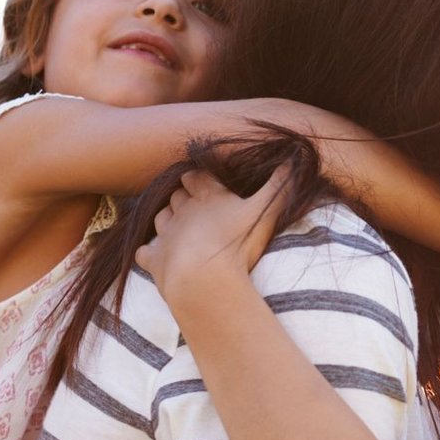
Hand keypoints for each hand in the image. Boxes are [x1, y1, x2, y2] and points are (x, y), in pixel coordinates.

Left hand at [136, 167, 295, 308]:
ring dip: (167, 219)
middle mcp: (182, 211)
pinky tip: (157, 255)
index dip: (198, 178)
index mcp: (207, 196)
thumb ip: (280, 185)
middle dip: (183, 198)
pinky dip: (149, 251)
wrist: (204, 280)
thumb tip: (295, 159)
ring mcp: (166, 235)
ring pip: (160, 218)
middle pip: (177, 196)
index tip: (203, 181)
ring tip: (180, 228)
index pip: (196, 177)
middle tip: (196, 207)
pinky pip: (145, 251)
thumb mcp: (266, 211)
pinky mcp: (154, 259)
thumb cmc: (236, 243)